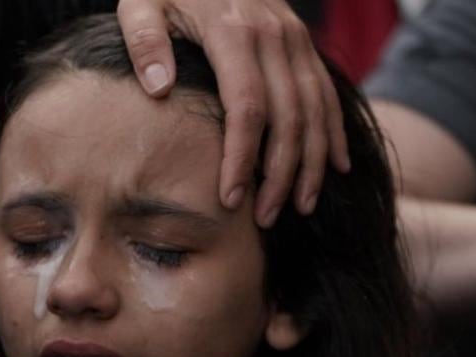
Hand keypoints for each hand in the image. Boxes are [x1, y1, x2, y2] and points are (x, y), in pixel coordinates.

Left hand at [116, 0, 349, 226]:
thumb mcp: (141, 3)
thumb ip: (145, 41)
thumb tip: (159, 87)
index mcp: (233, 31)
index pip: (245, 107)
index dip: (241, 157)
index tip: (230, 198)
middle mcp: (274, 34)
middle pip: (288, 117)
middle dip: (279, 173)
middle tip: (266, 217)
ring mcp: (294, 38)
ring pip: (314, 109)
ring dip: (311, 162)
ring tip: (300, 206)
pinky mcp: (302, 43)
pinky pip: (325, 93)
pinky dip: (333, 132)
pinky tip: (334, 168)